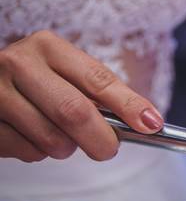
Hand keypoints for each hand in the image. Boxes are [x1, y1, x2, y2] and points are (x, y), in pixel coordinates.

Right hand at [0, 30, 163, 161]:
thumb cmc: (33, 82)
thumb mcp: (62, 73)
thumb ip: (96, 93)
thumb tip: (145, 122)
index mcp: (48, 47)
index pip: (98, 79)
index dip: (129, 105)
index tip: (152, 124)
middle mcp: (18, 63)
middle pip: (74, 112)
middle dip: (100, 139)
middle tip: (108, 150)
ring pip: (50, 138)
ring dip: (65, 148)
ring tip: (60, 137)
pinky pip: (24, 151)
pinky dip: (36, 153)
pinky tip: (30, 137)